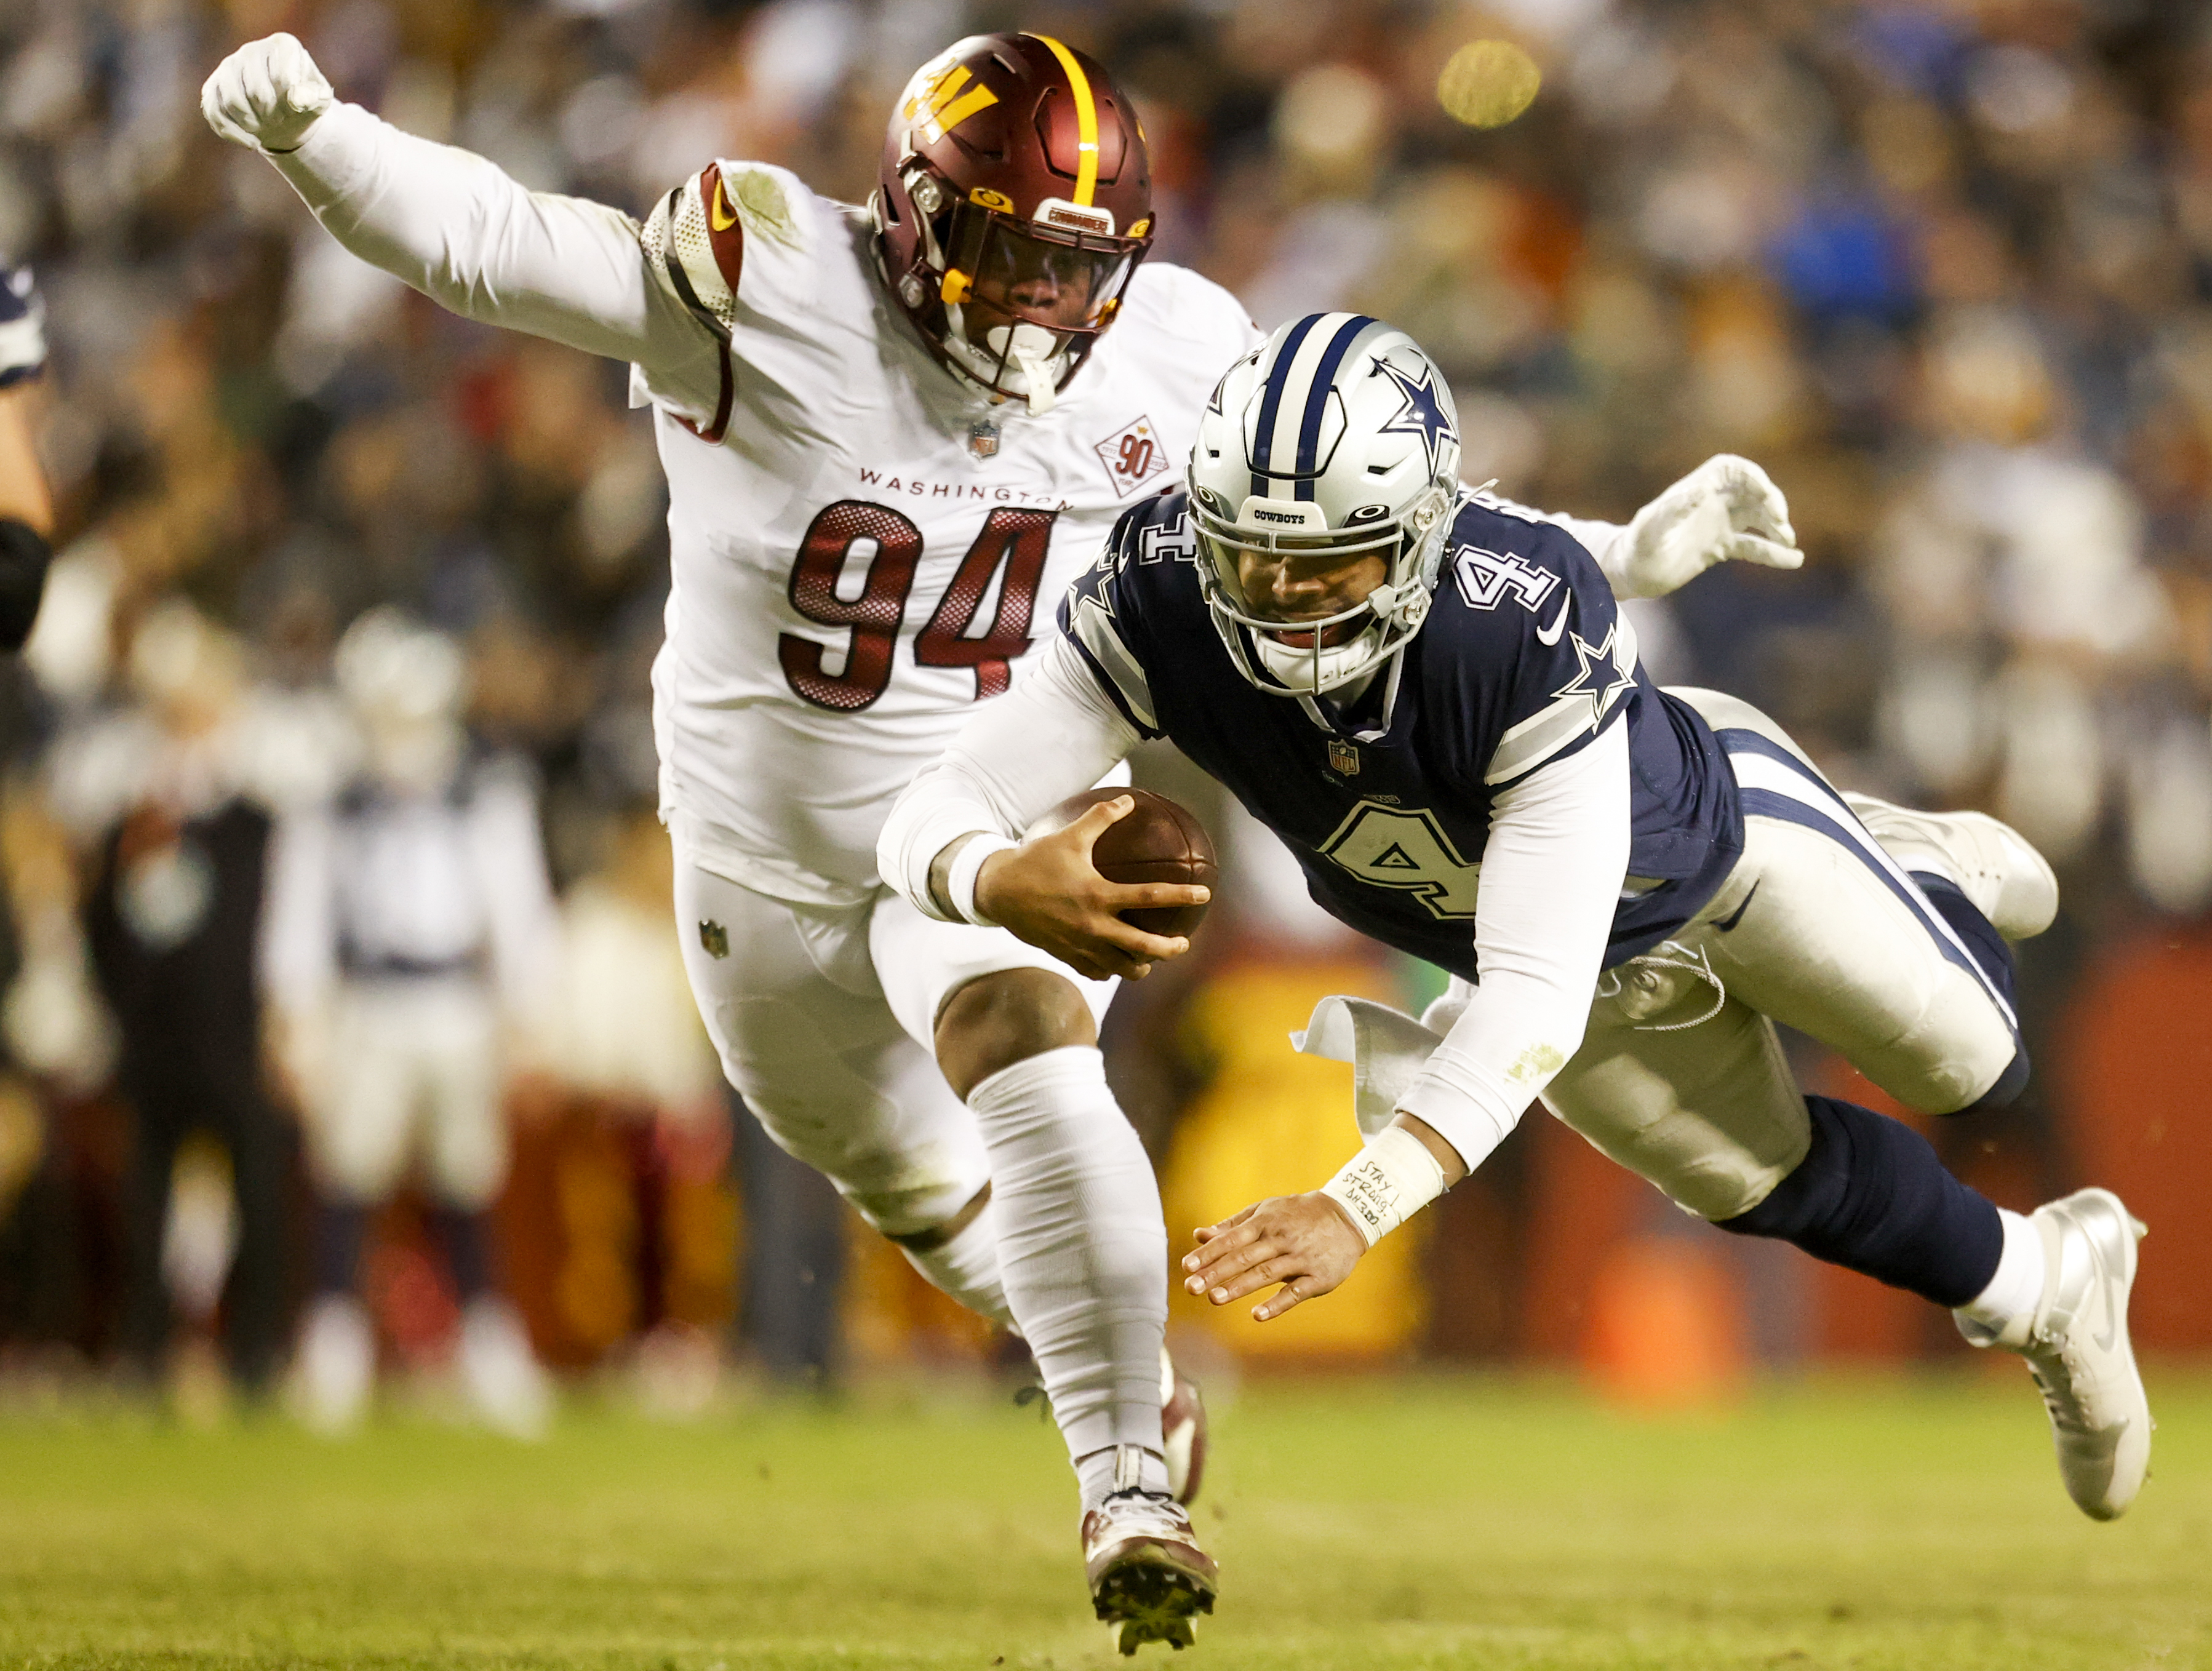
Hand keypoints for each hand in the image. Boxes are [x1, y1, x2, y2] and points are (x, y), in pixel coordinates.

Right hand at [201, 33, 333, 152]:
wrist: (286, 114)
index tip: (298, 108)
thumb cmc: (305, 103)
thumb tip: (297, 99)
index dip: (291, 102)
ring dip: (253, 124)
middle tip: (281, 120)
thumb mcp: (320, 101)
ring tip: (266, 126)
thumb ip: (315, 98)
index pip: (284, 77)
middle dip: (272, 115)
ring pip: (233, 102)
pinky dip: (235, 134)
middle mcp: (252, 50)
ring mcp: (229, 66)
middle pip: (256, 92)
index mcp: (283, 46)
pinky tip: (252, 143)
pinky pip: (214, 112)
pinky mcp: (212, 87)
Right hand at [969, 795, 1207, 981]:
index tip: (1205, 894)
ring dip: (1141, 965)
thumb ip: (1102, 818)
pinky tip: (1116, 964)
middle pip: (1142, 946)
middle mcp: (1092, 925)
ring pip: (1121, 967)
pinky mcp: (1066, 956)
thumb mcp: (1070, 835)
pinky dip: (1109, 969)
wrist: (997, 891)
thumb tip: (1129, 799)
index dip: (1181, 895)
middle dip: (1168, 949)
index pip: (1149, 897)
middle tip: (1184, 944)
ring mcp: (1080, 945)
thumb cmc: (1036, 860)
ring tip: (1152, 959)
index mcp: (1098, 894)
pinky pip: (1096, 971)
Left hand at [1182, 1192, 1365, 1320]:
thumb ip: (1232, 1226)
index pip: (1231, 1239)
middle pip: (1244, 1257)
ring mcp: (1299, 1258)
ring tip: (1215, 1298)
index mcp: (1264, 1222)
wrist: (1348, 1216)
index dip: (1209, 1254)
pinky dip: (1277, 1303)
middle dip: (1216, 1272)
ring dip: (1239, 1286)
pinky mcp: (1318, 1277)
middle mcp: (1279, 1239)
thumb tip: (1198, 1235)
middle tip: (1191, 1288)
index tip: (1187, 1268)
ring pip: (1266, 1273)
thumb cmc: (1297, 1215)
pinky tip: (1257, 1315)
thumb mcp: (1265, 1212)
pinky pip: (1295, 1291)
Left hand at [1615, 454, 1799, 599]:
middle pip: (1752, 491)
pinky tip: (1794, 560)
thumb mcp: (1650, 529)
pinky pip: (1753, 546)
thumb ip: (1672, 509)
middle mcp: (1711, 502)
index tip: (1766, 493)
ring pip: (1758, 518)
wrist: (1630, 573)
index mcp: (1696, 489)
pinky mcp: (1720, 547)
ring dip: (1776, 526)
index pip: (1733, 469)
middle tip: (1781, 522)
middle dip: (1771, 501)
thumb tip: (1701, 490)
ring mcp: (1718, 524)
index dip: (1753, 476)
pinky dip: (1773, 553)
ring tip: (1789, 541)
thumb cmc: (1636, 548)